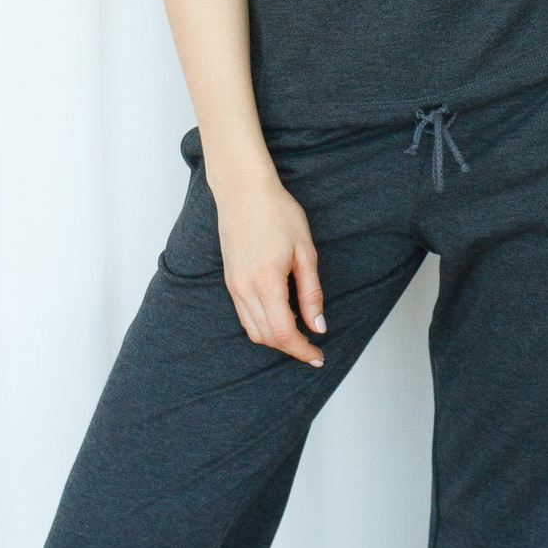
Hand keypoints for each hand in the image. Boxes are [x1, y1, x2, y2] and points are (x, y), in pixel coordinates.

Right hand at [210, 168, 326, 366]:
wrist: (244, 191)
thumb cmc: (278, 213)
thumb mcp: (305, 252)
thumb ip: (311, 293)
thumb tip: (318, 326)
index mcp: (266, 282)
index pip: (284, 332)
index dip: (302, 350)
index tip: (318, 356)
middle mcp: (244, 289)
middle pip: (267, 337)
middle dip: (291, 348)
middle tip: (313, 348)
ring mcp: (233, 286)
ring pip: (253, 330)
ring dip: (276, 339)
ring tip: (299, 335)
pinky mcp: (229, 281)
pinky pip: (244, 316)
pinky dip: (262, 326)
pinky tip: (279, 318)